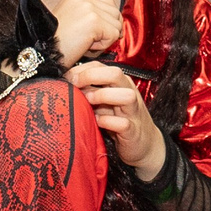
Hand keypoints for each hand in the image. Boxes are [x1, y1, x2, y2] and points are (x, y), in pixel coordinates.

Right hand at [50, 0, 122, 66]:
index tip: (96, 35)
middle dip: (108, 30)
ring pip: (116, 25)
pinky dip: (103, 47)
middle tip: (87, 42)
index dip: (107, 21)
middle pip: (115, 13)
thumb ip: (90, 18)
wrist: (41, 54)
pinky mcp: (93, 21)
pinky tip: (86, 48)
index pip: (108, 3)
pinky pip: (113, 35)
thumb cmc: (55, 46)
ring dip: (105, 39)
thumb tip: (117, 25)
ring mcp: (88, 8)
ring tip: (85, 44)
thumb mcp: (71, 24)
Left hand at [65, 60, 166, 174]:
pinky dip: (108, 122)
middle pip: (115, 74)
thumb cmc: (120, 120)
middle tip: (74, 85)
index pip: (100, 66)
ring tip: (88, 102)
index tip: (66, 78)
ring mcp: (133, 112)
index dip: (81, 69)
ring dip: (104, 96)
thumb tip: (66, 83)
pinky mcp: (133, 131)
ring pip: (126, 95)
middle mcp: (128, 92)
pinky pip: (123, 123)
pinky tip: (97, 122)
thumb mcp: (104, 102)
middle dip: (91, 76)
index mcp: (119, 83)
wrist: (144, 144)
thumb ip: (90, 91)